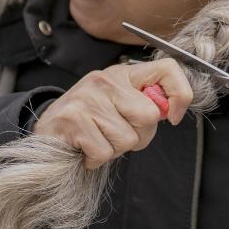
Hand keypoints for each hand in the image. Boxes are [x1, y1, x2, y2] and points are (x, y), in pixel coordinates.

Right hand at [31, 59, 193, 169]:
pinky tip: (85, 148)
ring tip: (98, 139)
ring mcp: (88, 99)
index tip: (172, 117)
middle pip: (149, 116)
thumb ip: (145, 104)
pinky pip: (104, 152)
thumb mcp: (120, 102)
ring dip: (115, 150)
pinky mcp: (73, 120)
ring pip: (127, 139)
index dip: (180, 95)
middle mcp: (106, 80)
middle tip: (119, 135)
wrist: (47, 130)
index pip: (168, 69)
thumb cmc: (91, 119)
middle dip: (140, 136)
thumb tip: (170, 113)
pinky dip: (96, 159)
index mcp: (124, 74)